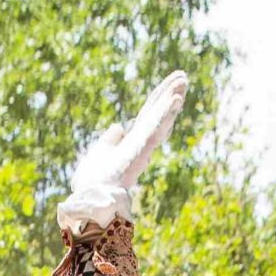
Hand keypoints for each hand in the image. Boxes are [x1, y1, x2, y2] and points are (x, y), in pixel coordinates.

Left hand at [57, 71, 189, 235]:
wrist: (92, 199)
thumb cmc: (93, 182)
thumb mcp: (99, 152)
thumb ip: (110, 140)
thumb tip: (120, 126)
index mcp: (131, 141)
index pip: (148, 115)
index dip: (158, 98)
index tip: (172, 83)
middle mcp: (140, 142)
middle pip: (156, 112)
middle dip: (169, 93)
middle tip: (183, 76)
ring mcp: (142, 146)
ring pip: (159, 117)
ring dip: (171, 98)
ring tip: (183, 80)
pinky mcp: (141, 149)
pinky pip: (155, 128)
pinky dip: (165, 113)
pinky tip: (176, 98)